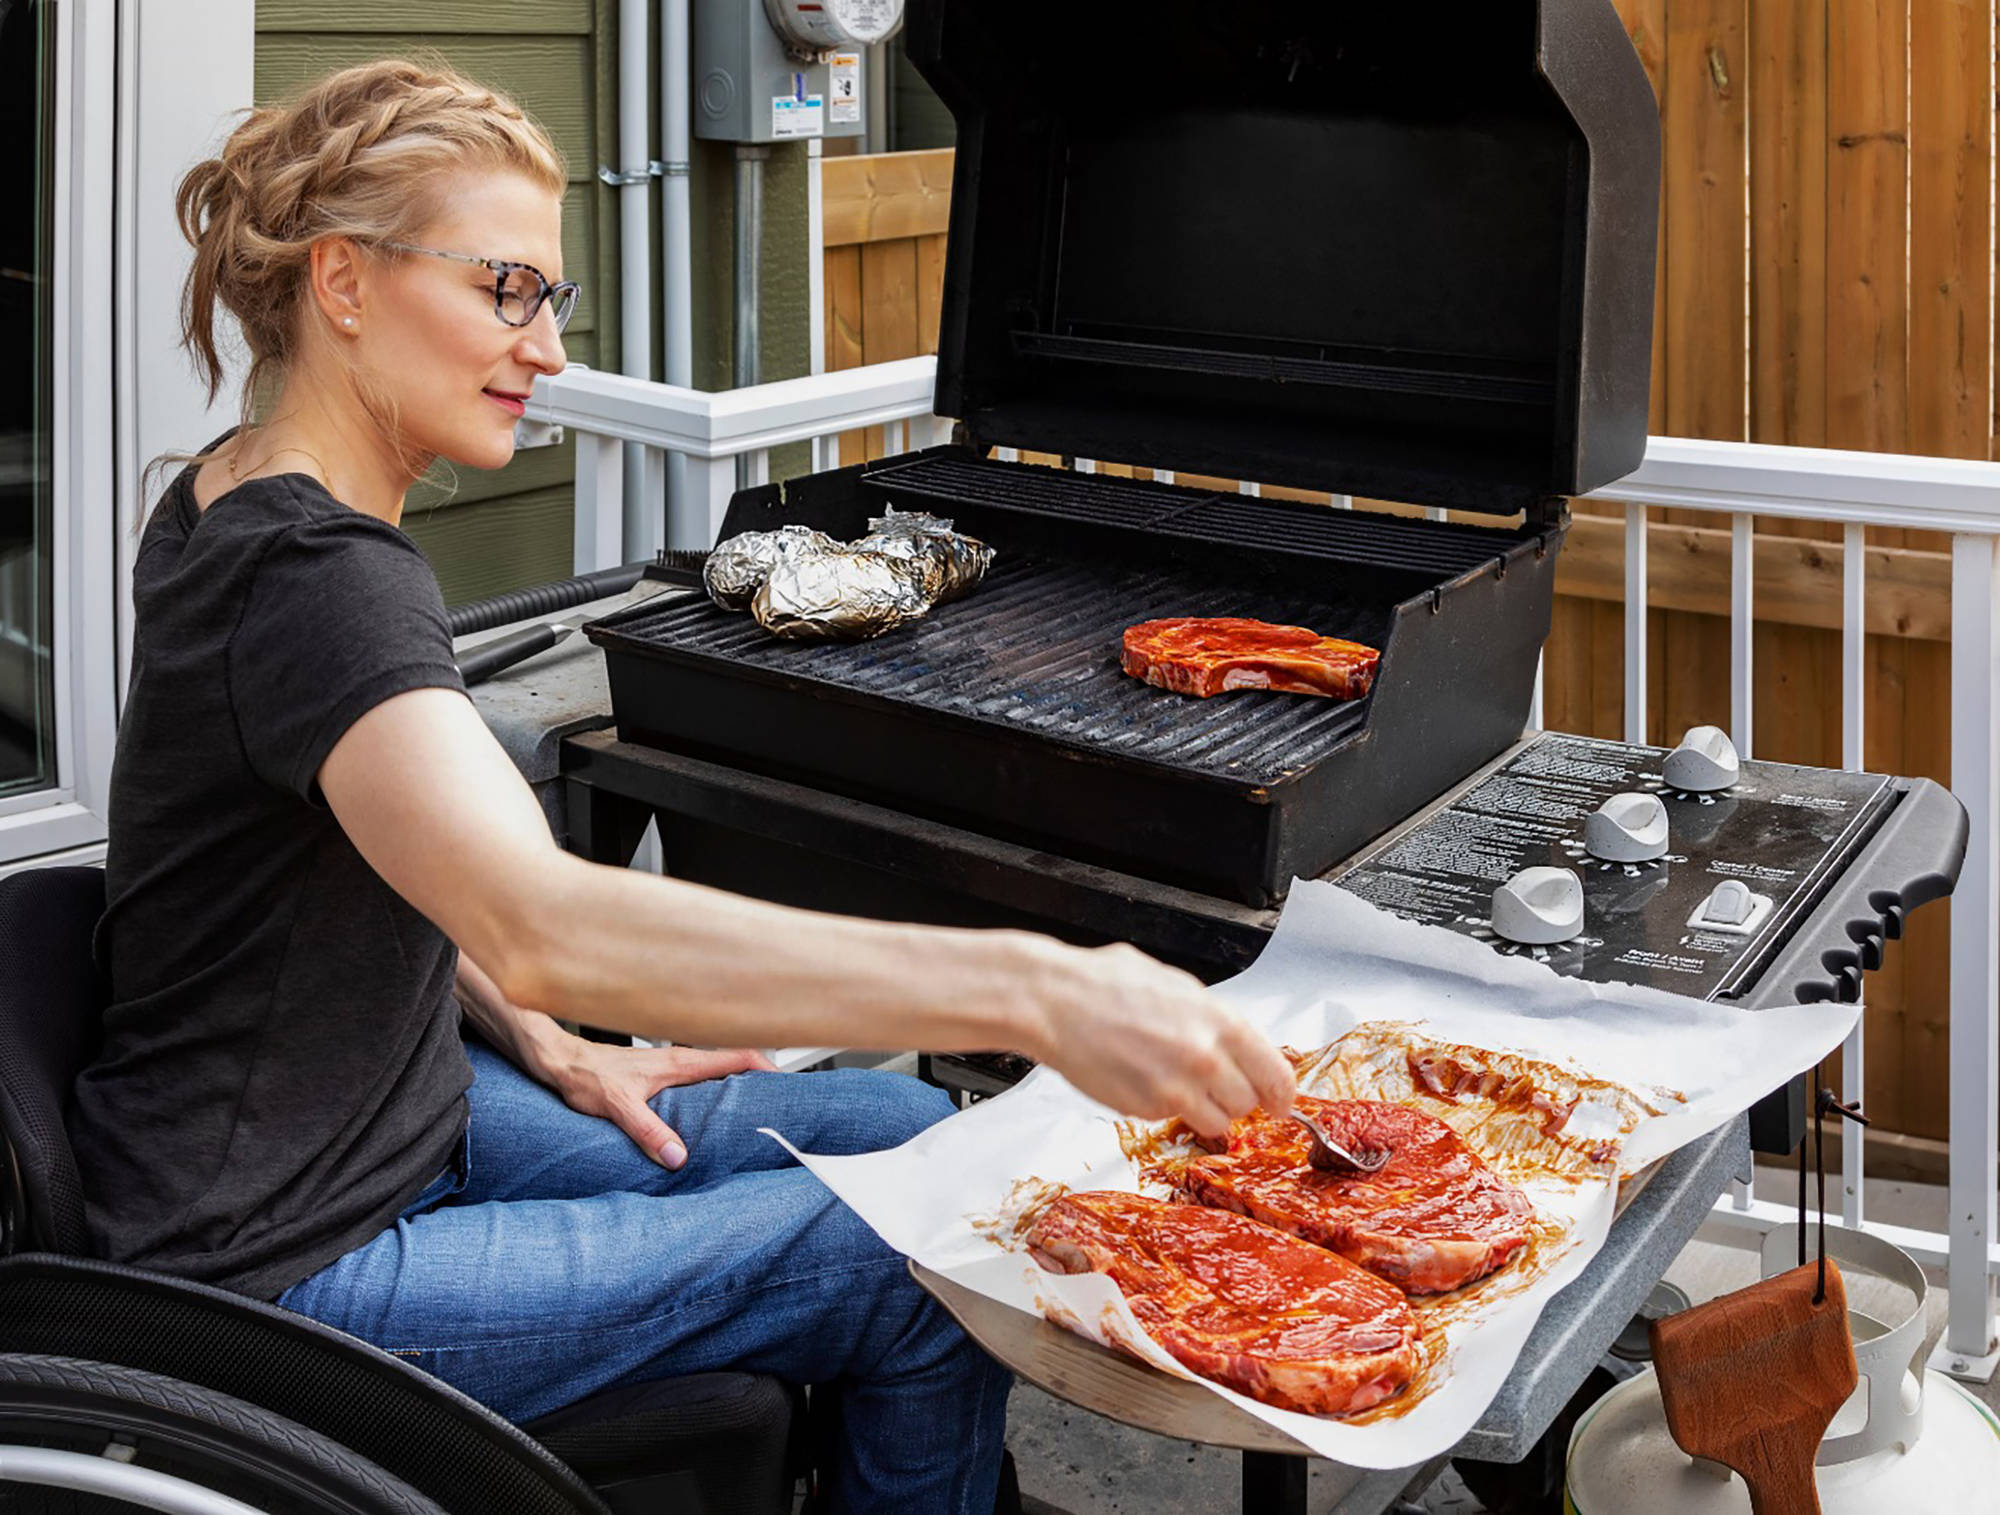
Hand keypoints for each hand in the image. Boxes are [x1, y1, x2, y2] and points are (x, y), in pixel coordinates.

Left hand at [542, 1037, 776, 1168]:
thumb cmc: (585, 1075)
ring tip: (752, 1110)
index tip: (788, 1083)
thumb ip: (648, 1131)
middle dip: (760, 1078)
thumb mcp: (618, 1107)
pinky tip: (708, 1114)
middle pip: (733, 1063)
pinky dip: (713, 1092)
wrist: (559, 1062)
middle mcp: (679, 1060)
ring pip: (716, 1072)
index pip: (736, 1056)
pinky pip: (697, 1081)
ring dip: (737, 1085)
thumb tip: (677, 1156)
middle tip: (780, 1101)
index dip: (766, 1067)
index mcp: (680, 1063)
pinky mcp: (658, 1075)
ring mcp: (670, 1066)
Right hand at [1020, 939, 1294, 1137]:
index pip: (1276, 1074)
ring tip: (1173, 1080)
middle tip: (1214, 1085)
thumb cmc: (1104, 984)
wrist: (1055, 1002)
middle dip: (1235, 1097)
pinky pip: (1171, 1118)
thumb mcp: (1175, 985)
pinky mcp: (1146, 1108)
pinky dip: (1163, 1105)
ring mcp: (1176, 1088)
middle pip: (1247, 1102)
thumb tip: (1234, 1039)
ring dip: (1203, 1108)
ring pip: (1215, 1121)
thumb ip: (1210, 1017)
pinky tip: (1140, 1076)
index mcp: (1220, 1022)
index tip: (1281, 1103)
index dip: (1282, 1095)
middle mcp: (1206, 1059)